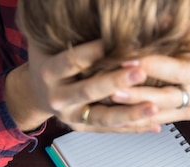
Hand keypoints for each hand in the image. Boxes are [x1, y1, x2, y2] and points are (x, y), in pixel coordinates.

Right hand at [7, 40, 158, 132]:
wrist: (34, 96)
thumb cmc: (48, 63)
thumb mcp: (48, 45)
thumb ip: (67, 32)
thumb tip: (95, 7)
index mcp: (49, 73)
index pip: (72, 61)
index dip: (92, 52)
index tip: (114, 42)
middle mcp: (59, 98)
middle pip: (89, 90)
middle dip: (116, 82)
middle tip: (140, 71)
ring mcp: (73, 117)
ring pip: (103, 117)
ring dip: (130, 113)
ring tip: (154, 106)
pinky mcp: (85, 129)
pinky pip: (112, 130)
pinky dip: (134, 127)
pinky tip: (155, 124)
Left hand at [110, 26, 189, 127]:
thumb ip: (178, 28)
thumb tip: (156, 21)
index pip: (176, 72)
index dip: (152, 67)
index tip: (128, 61)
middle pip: (166, 98)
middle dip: (138, 95)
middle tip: (114, 90)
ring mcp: (188, 110)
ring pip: (158, 115)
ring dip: (132, 112)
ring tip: (110, 105)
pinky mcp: (177, 118)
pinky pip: (154, 123)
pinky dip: (135, 123)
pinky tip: (118, 120)